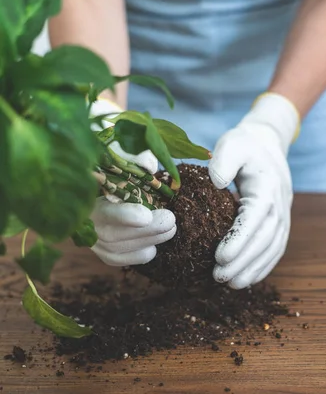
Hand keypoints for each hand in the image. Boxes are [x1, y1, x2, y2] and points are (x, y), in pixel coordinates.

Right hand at [88, 98, 176, 265]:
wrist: (99, 158)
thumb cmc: (111, 147)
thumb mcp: (119, 143)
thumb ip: (134, 153)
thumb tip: (150, 167)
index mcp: (79, 187)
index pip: (98, 206)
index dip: (123, 215)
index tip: (145, 216)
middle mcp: (77, 213)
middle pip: (109, 233)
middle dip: (145, 231)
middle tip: (171, 220)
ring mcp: (86, 232)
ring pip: (113, 247)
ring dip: (147, 241)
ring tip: (171, 228)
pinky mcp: (97, 244)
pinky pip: (114, 258)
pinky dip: (136, 256)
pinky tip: (153, 247)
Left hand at [209, 93, 299, 288]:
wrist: (268, 147)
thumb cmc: (245, 147)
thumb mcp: (232, 144)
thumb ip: (224, 160)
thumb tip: (216, 183)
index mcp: (267, 187)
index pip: (255, 219)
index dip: (239, 240)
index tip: (219, 257)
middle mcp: (279, 205)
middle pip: (265, 239)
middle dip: (244, 261)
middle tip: (219, 277)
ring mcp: (283, 216)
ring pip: (272, 248)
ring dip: (254, 269)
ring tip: (231, 284)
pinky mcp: (280, 224)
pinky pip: (276, 249)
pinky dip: (263, 266)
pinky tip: (247, 279)